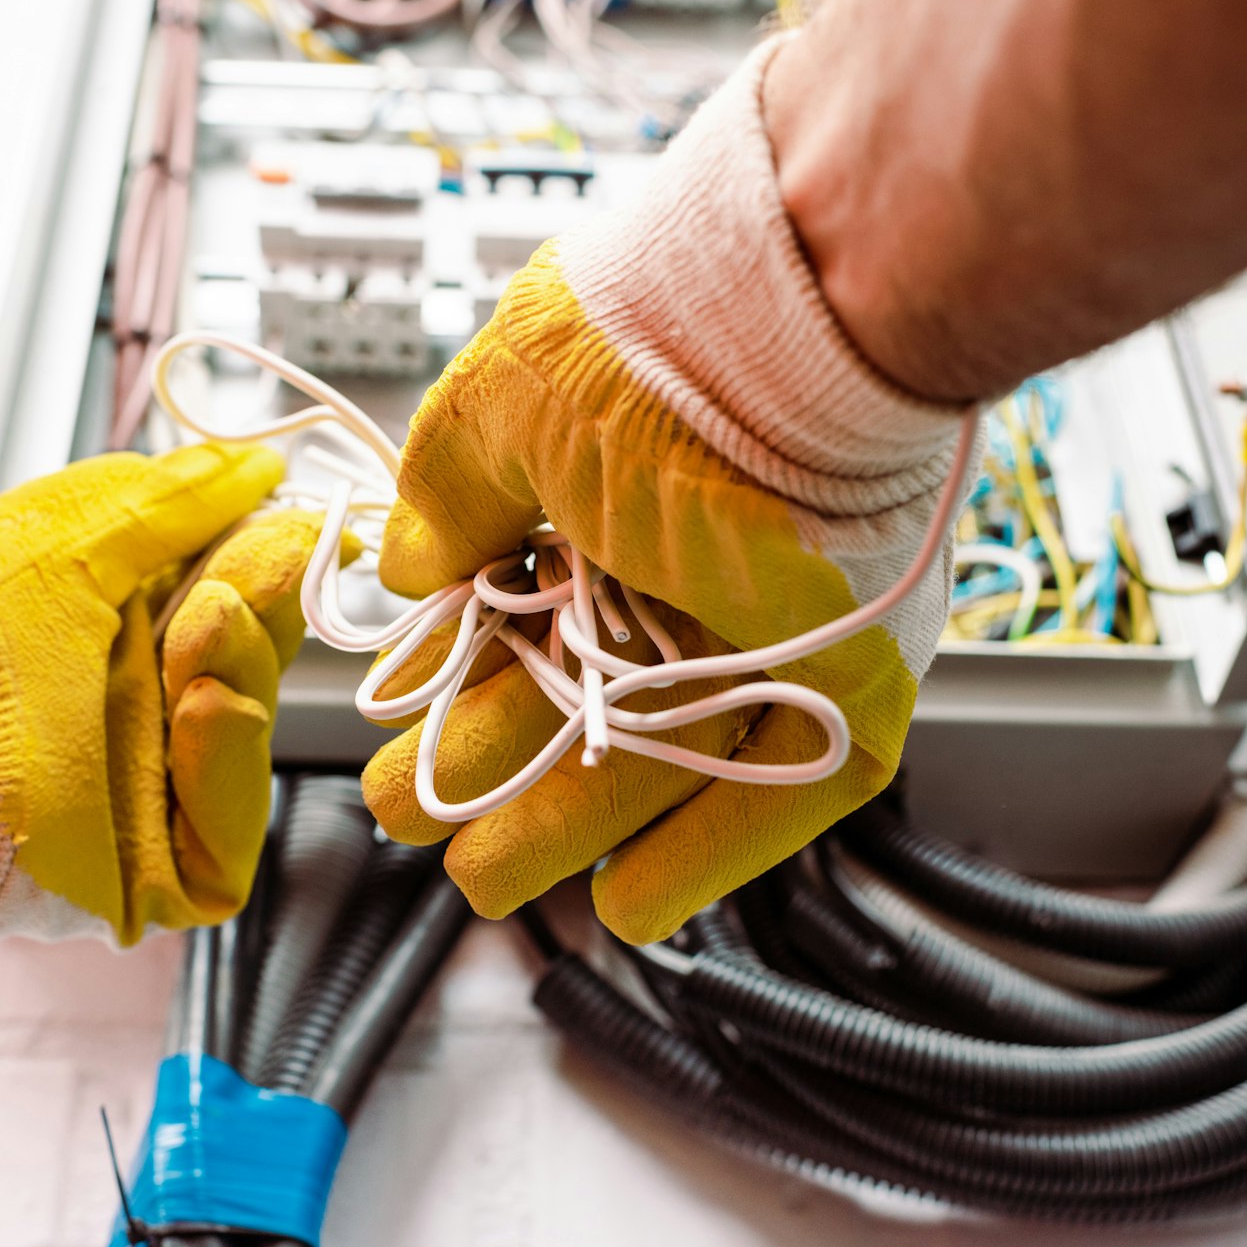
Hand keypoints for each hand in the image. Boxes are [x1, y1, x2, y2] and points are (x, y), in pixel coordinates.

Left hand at [0, 444, 353, 941]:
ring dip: (242, 664)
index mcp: (100, 647)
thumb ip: (166, 502)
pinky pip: (231, 834)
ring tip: (205, 624)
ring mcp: (140, 806)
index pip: (220, 605)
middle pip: (248, 666)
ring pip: (248, 740)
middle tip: (254, 564)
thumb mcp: (65, 545)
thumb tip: (249, 465)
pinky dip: (229, 757)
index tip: (301, 524)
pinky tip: (205, 704)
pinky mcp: (154, 881)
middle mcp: (121, 724)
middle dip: (258, 604)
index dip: (266, 566)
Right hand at [360, 42, 974, 944]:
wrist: (807, 339)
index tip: (395, 735)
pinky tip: (627, 907)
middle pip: (580, 702)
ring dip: (570, 827)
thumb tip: (408, 564)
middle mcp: (690, 571)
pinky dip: (704, 855)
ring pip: (664, 762)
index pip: (518, 620)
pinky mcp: (852, 689)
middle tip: (417, 818)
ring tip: (486, 882)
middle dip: (490, 769)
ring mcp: (775, 635)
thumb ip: (448, 492)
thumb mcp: (500, 409)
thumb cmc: (649, 357)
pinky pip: (779, 794)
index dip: (450, 685)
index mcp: (611, 498)